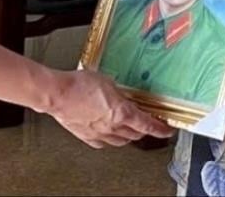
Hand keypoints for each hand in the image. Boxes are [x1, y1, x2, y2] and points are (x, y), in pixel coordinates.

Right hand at [48, 70, 173, 147]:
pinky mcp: (86, 136)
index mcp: (122, 113)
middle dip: (144, 130)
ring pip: (121, 141)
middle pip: (135, 134)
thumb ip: (118, 92)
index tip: (167, 130)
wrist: (58, 94)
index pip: (147, 124)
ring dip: (128, 136)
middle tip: (147, 125)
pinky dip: (110, 139)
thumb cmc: (79, 85)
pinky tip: (108, 135)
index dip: (160, 129)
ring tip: (129, 130)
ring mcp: (99, 133)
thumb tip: (122, 95)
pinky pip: (103, 143)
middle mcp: (113, 126)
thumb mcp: (107, 81)